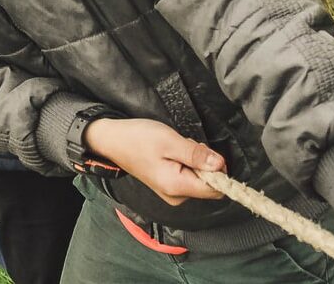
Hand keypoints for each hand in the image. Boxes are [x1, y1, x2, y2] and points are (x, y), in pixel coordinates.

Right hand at [83, 117, 224, 204]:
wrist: (112, 140)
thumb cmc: (138, 138)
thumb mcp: (170, 141)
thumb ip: (196, 155)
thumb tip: (221, 165)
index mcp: (177, 187)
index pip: (215, 190)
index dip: (219, 171)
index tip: (206, 153)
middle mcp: (176, 196)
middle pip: (208, 184)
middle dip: (203, 162)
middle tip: (184, 145)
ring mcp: (172, 192)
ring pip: (199, 178)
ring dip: (194, 160)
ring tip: (175, 146)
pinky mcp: (168, 186)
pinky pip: (189, 176)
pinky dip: (186, 162)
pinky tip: (172, 151)